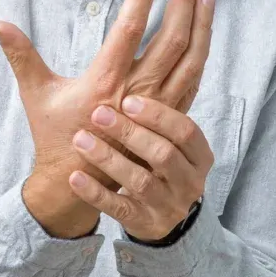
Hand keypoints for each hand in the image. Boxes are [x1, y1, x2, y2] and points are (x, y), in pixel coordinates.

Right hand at [0, 0, 213, 235]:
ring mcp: (159, 108)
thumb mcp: (35, 92)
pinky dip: (202, 52)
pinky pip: (194, 80)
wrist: (77, 185)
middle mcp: (138, 93)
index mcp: (106, 81)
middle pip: (171, 40)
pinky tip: (204, 32)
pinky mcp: (170, 118)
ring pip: (191, 60)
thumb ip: (19, 53)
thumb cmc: (55, 136)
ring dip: (201, 24)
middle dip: (182, 1)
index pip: (131, 27)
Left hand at [67, 95, 213, 241]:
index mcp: (200, 156)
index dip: (158, 115)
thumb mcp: (170, 140)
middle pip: (164, 155)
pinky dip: (96, 193)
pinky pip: (119, 209)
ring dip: (109, 159)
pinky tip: (75, 178)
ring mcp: (169, 206)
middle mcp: (190, 182)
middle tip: (98, 114)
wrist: (159, 214)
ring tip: (80, 140)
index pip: (186, 131)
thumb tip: (155, 51)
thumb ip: (165, 109)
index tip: (127, 99)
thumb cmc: (159, 163)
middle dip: (130, 133)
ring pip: (140, 182)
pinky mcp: (146, 224)